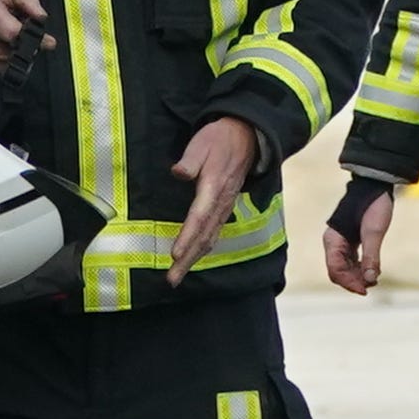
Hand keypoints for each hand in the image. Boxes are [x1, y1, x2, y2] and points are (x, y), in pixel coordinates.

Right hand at [0, 0, 52, 77]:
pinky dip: (9, 59)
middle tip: (26, 34)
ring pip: (15, 60)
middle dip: (29, 44)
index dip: (36, 38)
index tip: (49, 41)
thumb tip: (42, 17)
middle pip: (19, 50)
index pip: (16, 33)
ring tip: (9, 38)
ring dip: (20, 52)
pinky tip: (2, 47)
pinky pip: (6, 68)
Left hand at [170, 117, 262, 267]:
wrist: (246, 138)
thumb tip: (178, 172)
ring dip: (193, 260)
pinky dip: (202, 250)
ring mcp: (224, 208)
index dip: (187, 237)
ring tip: (177, 276)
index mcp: (213, 187)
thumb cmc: (218, 140)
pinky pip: (213, 234)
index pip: (198, 217)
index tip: (175, 255)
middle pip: (203, 237)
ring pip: (209, 239)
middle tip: (171, 280)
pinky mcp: (224, 209)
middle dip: (187, 260)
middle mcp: (220, 203)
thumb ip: (190, 159)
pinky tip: (192, 259)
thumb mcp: (202, 142)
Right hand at [325, 185, 394, 294]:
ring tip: (374, 278)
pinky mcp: (349, 241)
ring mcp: (341, 242)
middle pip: (338, 272)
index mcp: (333, 240)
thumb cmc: (373, 206)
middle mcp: (333, 243)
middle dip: (353, 281)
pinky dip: (360, 268)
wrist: (375, 186)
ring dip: (357, 276)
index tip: (365, 290)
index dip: (349, 283)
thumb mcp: (374, 232)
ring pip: (344, 268)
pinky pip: (351, 261)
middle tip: (371, 285)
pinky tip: (372, 270)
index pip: (335, 270)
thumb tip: (370, 280)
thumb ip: (371, 257)